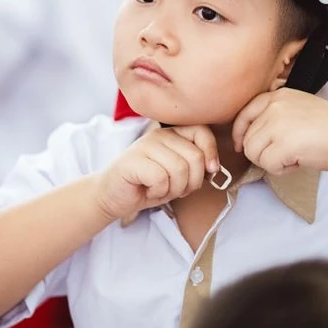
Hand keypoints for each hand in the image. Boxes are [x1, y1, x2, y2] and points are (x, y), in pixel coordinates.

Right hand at [95, 126, 219, 220]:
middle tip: (176, 189)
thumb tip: (214, 167)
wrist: (113, 196)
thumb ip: (196, 165)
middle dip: (192, 182)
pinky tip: (147, 190)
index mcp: (171, 134)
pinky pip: (161, 179)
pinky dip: (158, 192)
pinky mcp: (133, 161)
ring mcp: (145, 146)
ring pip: (180, 169)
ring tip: (159, 189)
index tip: (210, 171)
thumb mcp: (178, 174)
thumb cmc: (148, 185)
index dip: (211, 153)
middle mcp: (158, 136)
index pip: (202, 131)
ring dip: (174, 189)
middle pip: (195, 157)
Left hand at [231, 89, 327, 174]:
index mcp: (278, 95)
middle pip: (247, 139)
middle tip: (287, 152)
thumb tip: (246, 138)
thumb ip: (274, 116)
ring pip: (253, 153)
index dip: (240, 134)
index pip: (243, 114)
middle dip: (262, 152)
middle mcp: (275, 105)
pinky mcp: (283, 143)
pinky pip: (267, 165)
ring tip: (294, 156)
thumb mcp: (299, 108)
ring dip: (271, 161)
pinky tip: (299, 161)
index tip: (242, 145)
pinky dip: (281, 170)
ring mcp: (278, 123)